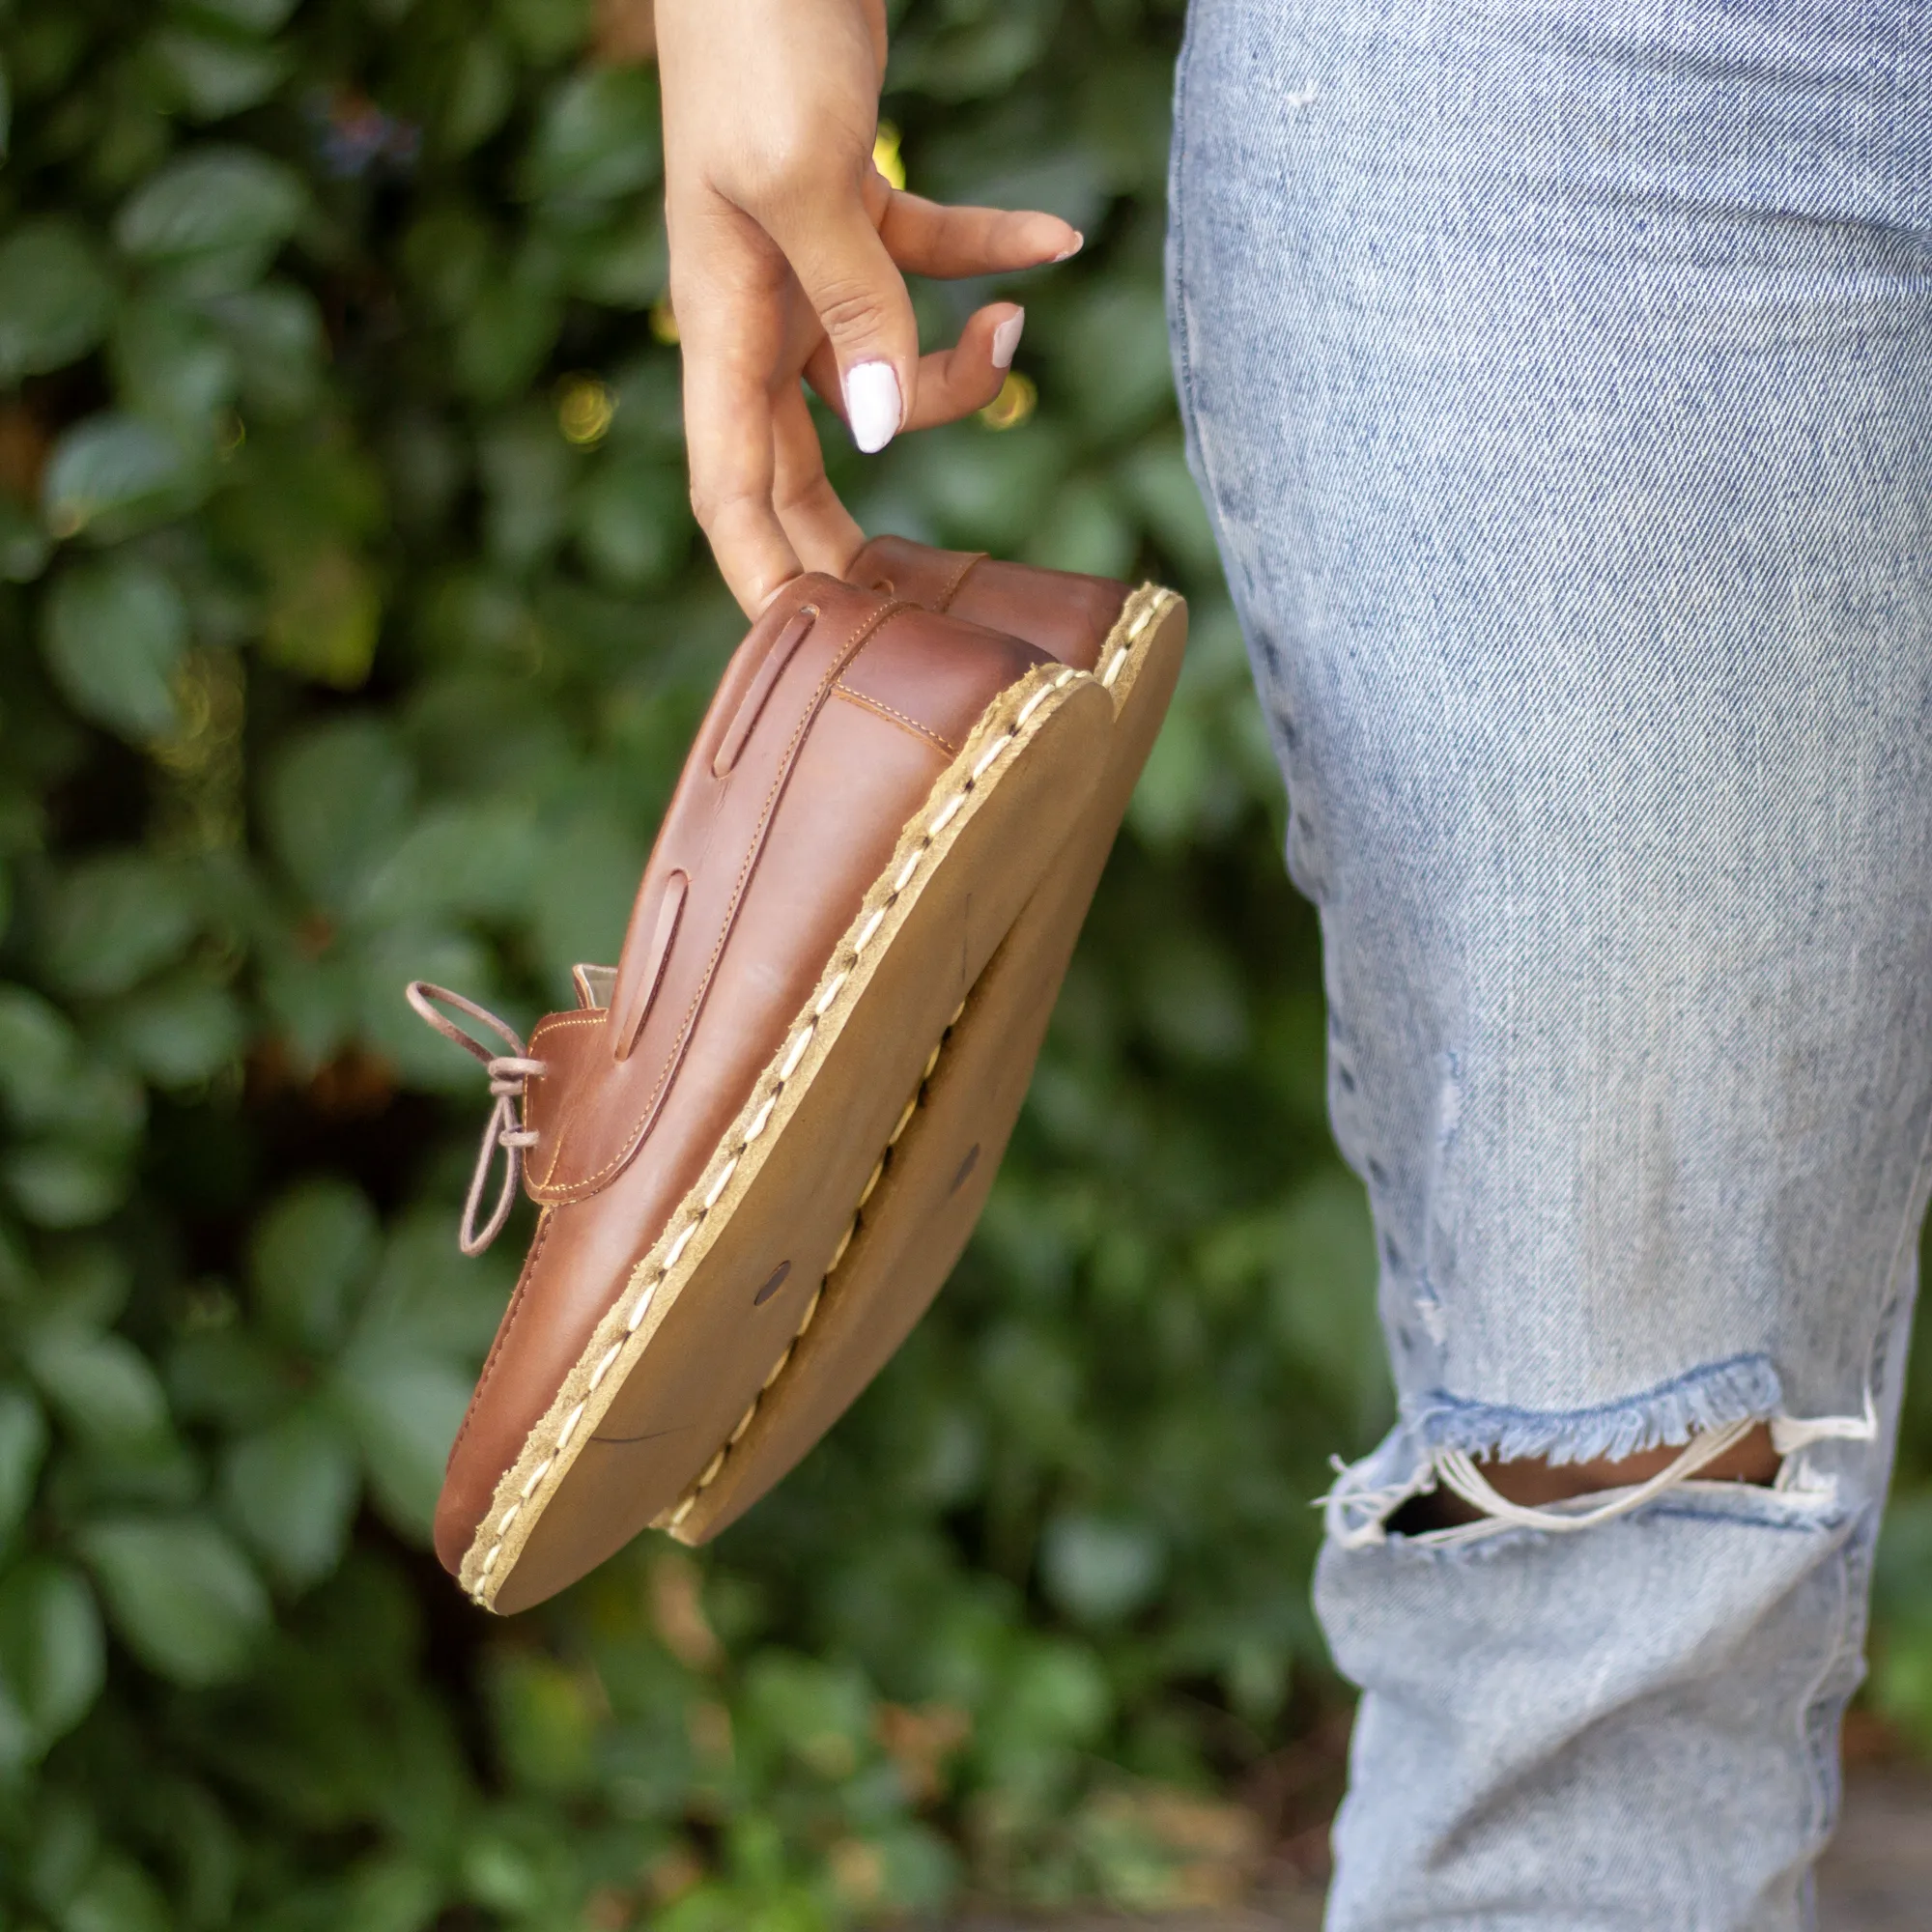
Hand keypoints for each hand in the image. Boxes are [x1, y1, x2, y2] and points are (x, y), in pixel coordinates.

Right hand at [655, 0, 1080, 613]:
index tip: (811, 656)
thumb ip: (851, 305)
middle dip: (858, 537)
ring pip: (879, 371)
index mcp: (722, 322)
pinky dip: (990, 259)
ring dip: (955, 378)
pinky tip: (1056, 242)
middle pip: (803, 463)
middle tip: (922, 610)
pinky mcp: (854, 201)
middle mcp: (757, 308)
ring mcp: (805, 259)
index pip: (729, 492)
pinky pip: (928, 261)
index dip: (763, 582)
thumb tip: (876, 429)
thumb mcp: (803, 176)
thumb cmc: (758, 30)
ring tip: (1014, 338)